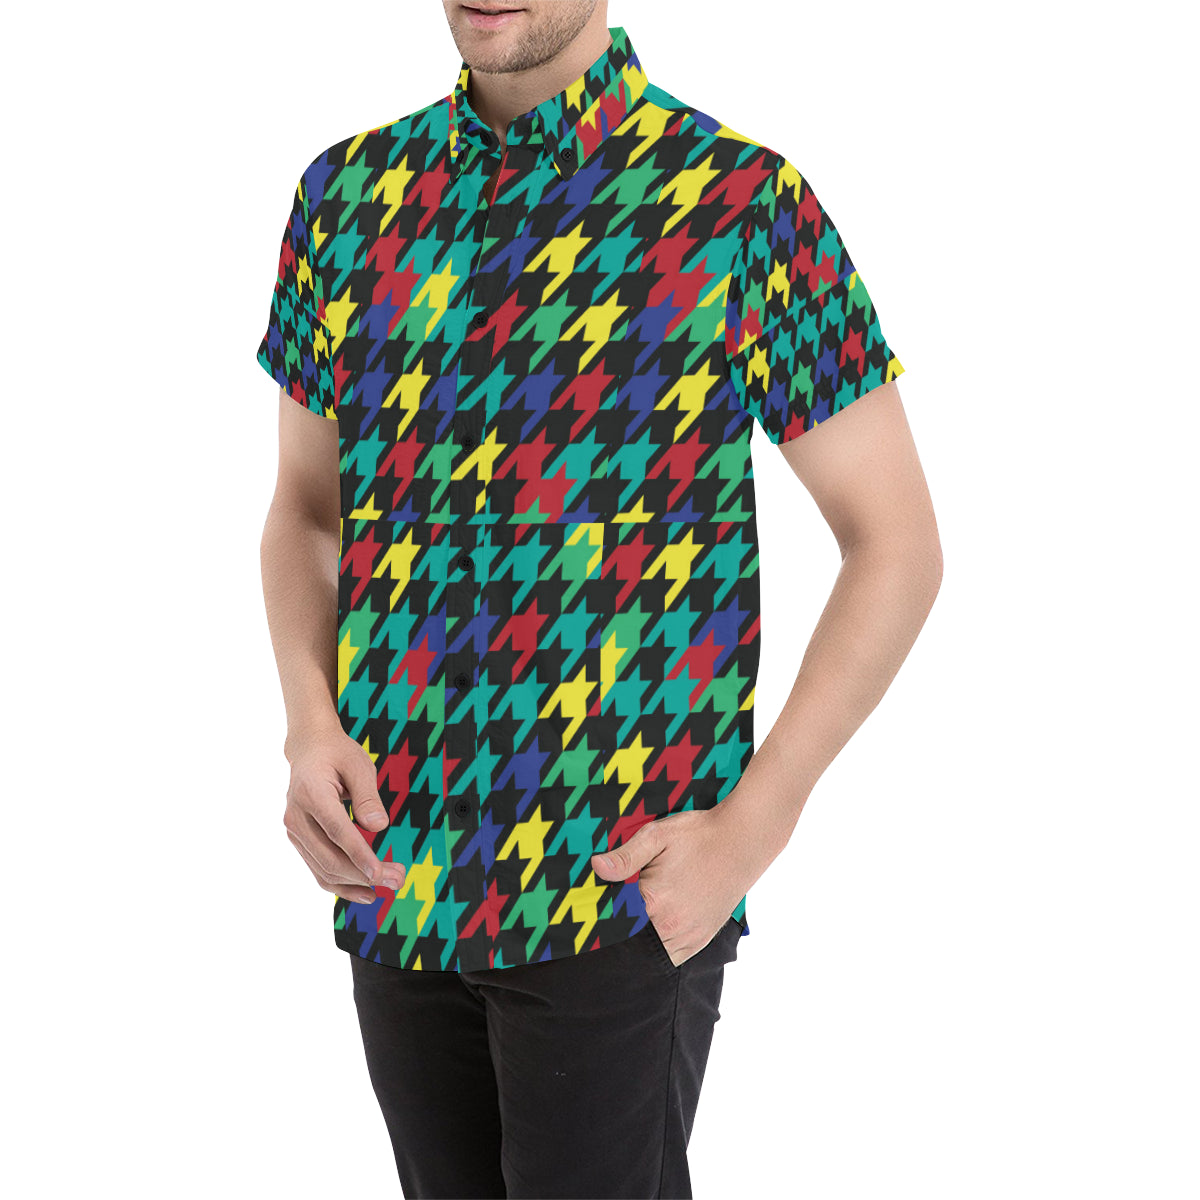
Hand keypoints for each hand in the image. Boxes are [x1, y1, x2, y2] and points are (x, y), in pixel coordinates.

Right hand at [283, 724, 405, 904]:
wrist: (309, 750)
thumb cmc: (337, 754)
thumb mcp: (359, 764)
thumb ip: (368, 796)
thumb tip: (378, 827)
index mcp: (311, 793)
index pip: (337, 831)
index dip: (359, 855)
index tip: (380, 873)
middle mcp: (296, 816)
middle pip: (330, 857)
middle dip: (365, 874)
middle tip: (398, 879)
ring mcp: (295, 831)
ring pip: (323, 870)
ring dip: (356, 884)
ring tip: (389, 885)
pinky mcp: (300, 840)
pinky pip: (318, 869)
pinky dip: (342, 884)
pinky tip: (365, 891)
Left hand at [590, 805, 752, 966]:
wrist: (742, 840)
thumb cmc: (699, 835)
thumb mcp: (657, 835)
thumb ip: (625, 856)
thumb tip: (596, 867)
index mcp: (654, 901)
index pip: (613, 920)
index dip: (602, 912)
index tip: (593, 904)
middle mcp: (671, 926)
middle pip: (630, 939)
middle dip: (620, 927)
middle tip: (617, 908)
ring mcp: (688, 936)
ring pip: (650, 951)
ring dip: (639, 939)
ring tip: (637, 915)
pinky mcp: (701, 939)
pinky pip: (672, 956)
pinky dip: (659, 947)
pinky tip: (655, 926)